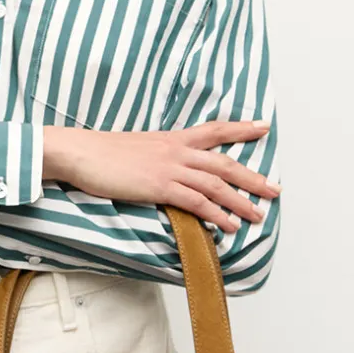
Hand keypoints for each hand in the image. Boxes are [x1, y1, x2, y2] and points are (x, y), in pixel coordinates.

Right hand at [42, 119, 280, 233]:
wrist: (79, 152)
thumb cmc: (100, 153)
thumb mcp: (134, 148)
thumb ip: (155, 156)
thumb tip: (164, 170)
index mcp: (171, 138)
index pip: (214, 130)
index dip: (241, 128)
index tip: (263, 127)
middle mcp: (176, 150)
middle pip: (224, 162)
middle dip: (253, 177)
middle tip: (274, 190)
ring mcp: (169, 168)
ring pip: (216, 184)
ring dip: (241, 202)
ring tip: (258, 216)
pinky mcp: (159, 187)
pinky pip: (197, 202)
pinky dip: (216, 214)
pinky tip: (228, 226)